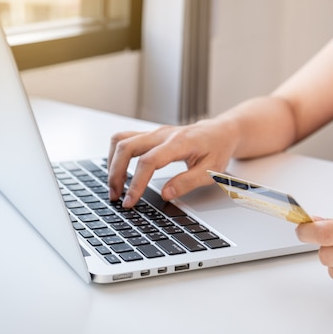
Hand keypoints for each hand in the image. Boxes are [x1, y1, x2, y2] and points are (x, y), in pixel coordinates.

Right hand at [108, 119, 237, 206]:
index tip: (130, 201)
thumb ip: (188, 183)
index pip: (148, 161)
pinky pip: (124, 139)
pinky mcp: (150, 135)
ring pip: (121, 140)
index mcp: (179, 143)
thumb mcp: (211, 172)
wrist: (220, 132)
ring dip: (112, 163)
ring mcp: (154, 132)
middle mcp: (162, 134)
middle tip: (116, 197)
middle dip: (116, 174)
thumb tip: (165, 194)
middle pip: (127, 147)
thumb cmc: (217, 150)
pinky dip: (116, 156)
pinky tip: (118, 171)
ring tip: (115, 187)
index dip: (136, 183)